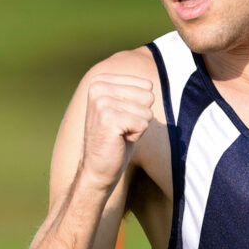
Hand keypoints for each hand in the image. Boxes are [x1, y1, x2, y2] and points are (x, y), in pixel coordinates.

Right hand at [77, 72, 156, 189]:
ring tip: (119, 134)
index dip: (140, 106)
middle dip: (140, 116)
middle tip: (121, 128)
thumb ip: (133, 91)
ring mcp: (102, 102)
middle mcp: (98, 87)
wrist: (97, 168)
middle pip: (148, 96)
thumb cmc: (115, 139)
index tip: (121, 118)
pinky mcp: (108, 118)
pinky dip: (136, 136)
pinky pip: (143, 124)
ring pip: (147, 111)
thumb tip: (151, 83)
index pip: (146, 85)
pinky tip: (119, 140)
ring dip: (137, 127)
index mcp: (101, 80)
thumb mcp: (123, 107)